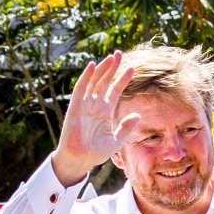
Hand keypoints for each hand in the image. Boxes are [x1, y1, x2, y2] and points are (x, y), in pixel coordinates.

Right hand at [52, 52, 142, 187]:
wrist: (81, 160)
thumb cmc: (96, 152)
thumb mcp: (116, 140)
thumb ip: (126, 128)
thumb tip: (137, 115)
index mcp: (105, 112)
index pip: (114, 90)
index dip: (122, 79)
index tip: (132, 69)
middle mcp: (95, 104)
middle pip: (104, 81)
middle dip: (112, 68)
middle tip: (120, 54)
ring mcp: (85, 104)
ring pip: (94, 81)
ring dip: (102, 68)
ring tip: (111, 57)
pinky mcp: (76, 106)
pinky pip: (81, 88)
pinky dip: (86, 77)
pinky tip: (93, 65)